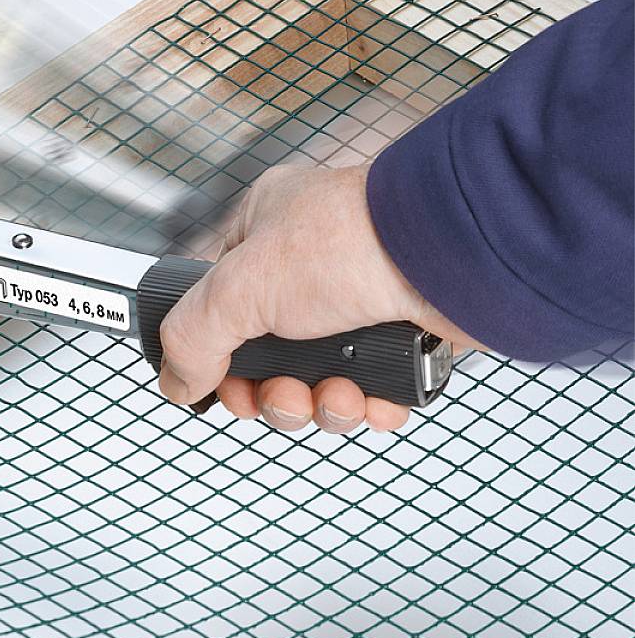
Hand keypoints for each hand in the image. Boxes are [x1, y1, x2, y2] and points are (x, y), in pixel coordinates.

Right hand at [157, 163, 478, 432]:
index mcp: (265, 232)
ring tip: (337, 395)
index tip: (222, 385)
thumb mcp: (240, 287)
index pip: (218, 303)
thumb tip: (177, 382)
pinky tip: (371, 399)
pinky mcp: (402, 333)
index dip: (216, 354)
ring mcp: (358, 300)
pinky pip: (368, 388)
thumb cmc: (357, 240)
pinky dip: (366, 404)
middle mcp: (310, 265)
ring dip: (320, 403)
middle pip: (266, 355)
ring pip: (316, 378)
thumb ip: (192, 338)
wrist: (459, 256)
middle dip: (274, 391)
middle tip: (285, 396)